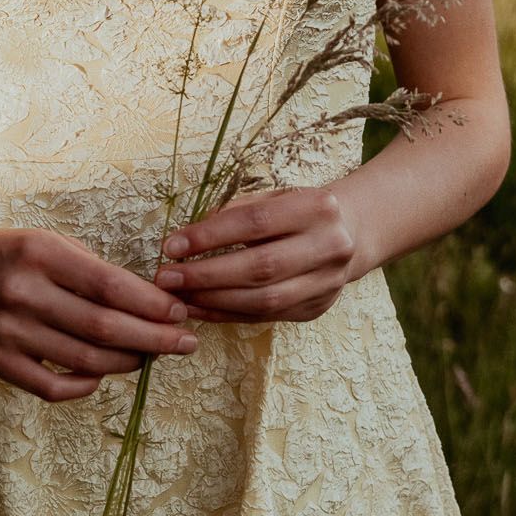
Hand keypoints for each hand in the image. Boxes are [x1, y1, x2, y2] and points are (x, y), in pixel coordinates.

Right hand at [0, 223, 199, 403]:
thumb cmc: (10, 255)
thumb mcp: (48, 242)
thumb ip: (92, 269)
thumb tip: (152, 302)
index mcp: (39, 253)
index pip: (108, 285)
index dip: (150, 304)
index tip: (180, 313)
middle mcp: (21, 292)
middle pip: (102, 326)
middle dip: (153, 338)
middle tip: (186, 343)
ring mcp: (6, 331)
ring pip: (83, 360)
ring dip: (127, 362)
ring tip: (152, 357)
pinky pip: (50, 387)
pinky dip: (85, 385)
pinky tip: (104, 375)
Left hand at [152, 185, 360, 324]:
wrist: (349, 233)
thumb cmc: (298, 211)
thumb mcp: (274, 197)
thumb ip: (235, 212)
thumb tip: (187, 238)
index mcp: (317, 208)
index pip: (255, 223)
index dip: (210, 237)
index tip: (172, 246)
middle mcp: (329, 246)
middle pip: (260, 267)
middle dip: (206, 275)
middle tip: (167, 278)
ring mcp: (326, 283)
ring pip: (263, 300)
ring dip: (214, 300)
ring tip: (177, 297)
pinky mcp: (315, 309)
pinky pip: (264, 318)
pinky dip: (227, 315)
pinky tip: (199, 308)